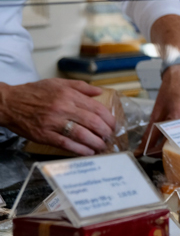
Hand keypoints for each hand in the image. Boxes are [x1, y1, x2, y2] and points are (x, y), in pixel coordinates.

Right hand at [0, 79, 116, 155]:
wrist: (9, 103)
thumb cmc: (34, 93)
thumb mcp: (58, 83)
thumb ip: (81, 87)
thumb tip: (99, 92)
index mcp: (68, 95)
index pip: (96, 108)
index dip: (109, 118)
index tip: (113, 124)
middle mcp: (63, 108)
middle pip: (92, 122)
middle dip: (105, 132)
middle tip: (109, 137)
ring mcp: (53, 122)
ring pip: (81, 135)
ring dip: (95, 143)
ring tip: (102, 146)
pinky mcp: (44, 135)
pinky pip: (65, 144)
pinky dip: (79, 149)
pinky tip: (88, 152)